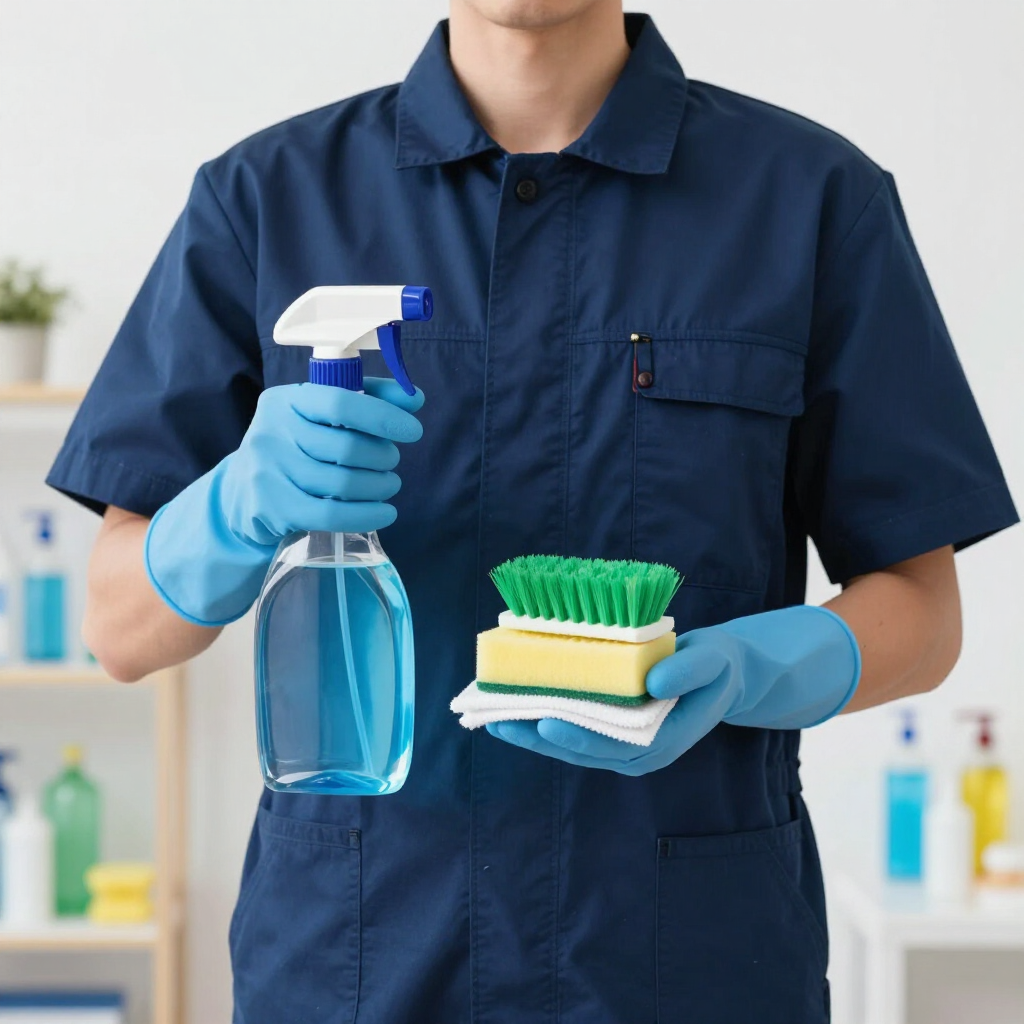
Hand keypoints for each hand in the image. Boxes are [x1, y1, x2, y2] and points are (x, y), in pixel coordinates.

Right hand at [219, 379, 422, 543]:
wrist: (242, 494)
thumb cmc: (295, 448)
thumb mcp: (321, 417)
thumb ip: (368, 400)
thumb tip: (413, 399)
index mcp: (286, 400)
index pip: (341, 402)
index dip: (382, 416)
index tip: (412, 430)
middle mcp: (272, 433)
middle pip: (348, 447)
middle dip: (383, 457)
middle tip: (390, 462)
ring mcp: (269, 472)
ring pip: (344, 482)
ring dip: (380, 486)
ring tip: (388, 485)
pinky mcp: (273, 509)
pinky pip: (332, 514)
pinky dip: (368, 515)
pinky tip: (385, 513)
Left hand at [486, 605, 859, 775]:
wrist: (720, 672)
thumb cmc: (717, 666)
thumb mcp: (714, 661)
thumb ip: (689, 670)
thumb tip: (652, 680)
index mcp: (662, 742)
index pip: (614, 747)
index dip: (580, 738)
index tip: (548, 723)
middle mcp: (636, 750)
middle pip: (581, 749)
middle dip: (538, 737)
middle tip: (500, 720)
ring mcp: (620, 742)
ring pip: (570, 742)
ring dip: (531, 731)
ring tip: (493, 714)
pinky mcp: (608, 728)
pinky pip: (572, 726)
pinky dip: (543, 716)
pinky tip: (515, 702)